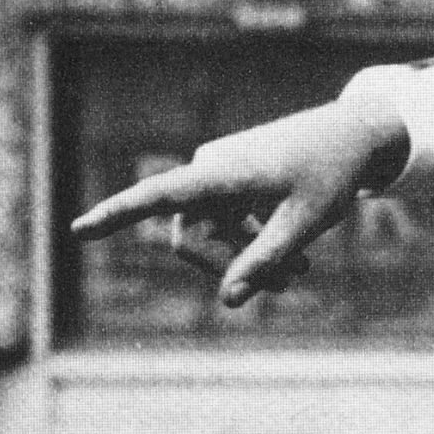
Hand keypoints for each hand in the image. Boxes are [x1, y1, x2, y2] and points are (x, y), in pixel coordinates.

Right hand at [71, 96, 408, 305]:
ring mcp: (218, 172)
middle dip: (228, 267)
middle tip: (285, 286)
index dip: (117, 214)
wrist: (357, 132)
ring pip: (210, 233)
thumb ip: (267, 260)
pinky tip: (293, 264)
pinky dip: (251, 242)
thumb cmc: (332, 173)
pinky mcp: (230, 178)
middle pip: (192, 236)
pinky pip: (223, 221)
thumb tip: (228, 302)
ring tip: (298, 277)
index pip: (160, 195)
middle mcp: (210, 168)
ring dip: (245, 258)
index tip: (77, 230)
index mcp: (223, 171)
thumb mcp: (306, 221)